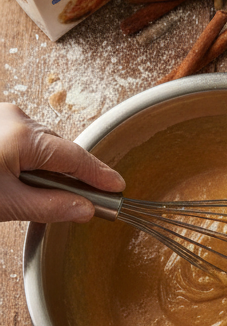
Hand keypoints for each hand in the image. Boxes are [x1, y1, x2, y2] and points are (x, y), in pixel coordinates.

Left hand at [0, 102, 124, 222]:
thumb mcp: (7, 204)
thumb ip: (49, 207)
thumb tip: (85, 209)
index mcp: (23, 135)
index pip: (75, 157)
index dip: (99, 174)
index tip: (116, 186)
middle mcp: (16, 118)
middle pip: (60, 150)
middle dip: (69, 176)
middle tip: (84, 203)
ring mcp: (4, 117)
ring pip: (42, 146)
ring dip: (45, 169)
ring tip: (38, 195)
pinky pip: (24, 141)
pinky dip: (29, 160)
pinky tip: (19, 179)